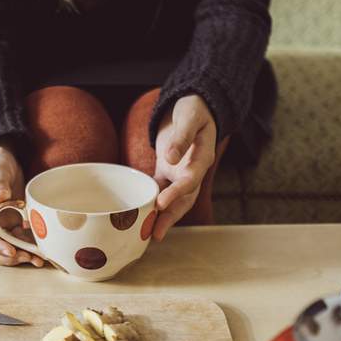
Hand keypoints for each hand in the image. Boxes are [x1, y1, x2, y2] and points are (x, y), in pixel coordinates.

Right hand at [0, 142, 44, 266]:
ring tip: (38, 259)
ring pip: (4, 250)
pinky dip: (29, 249)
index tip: (9, 250)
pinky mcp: (12, 225)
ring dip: (20, 257)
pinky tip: (43, 253)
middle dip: (6, 258)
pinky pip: (18, 243)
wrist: (3, 160)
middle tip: (26, 257)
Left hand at [152, 94, 216, 239]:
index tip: (162, 203)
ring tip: (146, 233)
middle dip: (170, 217)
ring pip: (172, 199)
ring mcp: (180, 173)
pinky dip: (150, 202)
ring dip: (160, 216)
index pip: (191, 180)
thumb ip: (182, 136)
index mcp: (202, 158)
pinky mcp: (167, 171)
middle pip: (184, 199)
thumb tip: (171, 158)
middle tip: (156, 234)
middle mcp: (192, 170)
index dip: (177, 193)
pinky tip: (138, 215)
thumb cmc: (194, 109)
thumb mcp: (189, 117)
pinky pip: (159, 190)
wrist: (193, 106)